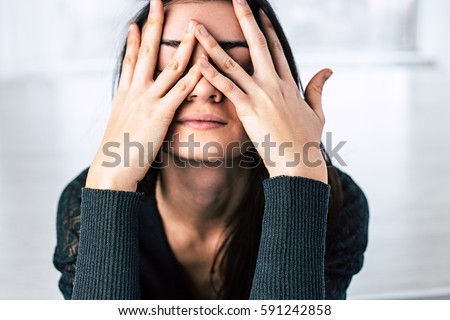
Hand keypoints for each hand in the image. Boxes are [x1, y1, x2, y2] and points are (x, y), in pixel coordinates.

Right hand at [86, 0, 200, 190]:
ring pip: (170, 66)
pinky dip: (194, 75)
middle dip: (153, 25)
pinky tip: (204, 62)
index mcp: (125, 94)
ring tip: (193, 25)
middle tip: (158, 3)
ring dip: (184, 44)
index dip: (134, 40)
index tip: (137, 23)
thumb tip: (132, 110)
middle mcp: (135, 91)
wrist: (111, 170)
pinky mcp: (161, 114)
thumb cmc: (117, 153)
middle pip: (146, 52)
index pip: (130, 60)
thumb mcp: (120, 127)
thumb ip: (129, 113)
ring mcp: (148, 100)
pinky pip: (181, 90)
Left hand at [192, 0, 330, 182]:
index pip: (275, 49)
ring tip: (199, 28)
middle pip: (257, 45)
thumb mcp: (317, 112)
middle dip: (245, 19)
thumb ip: (318, 89)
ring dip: (214, 44)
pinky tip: (198, 61)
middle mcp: (274, 83)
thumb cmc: (307, 140)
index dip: (266, 29)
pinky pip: (227, 88)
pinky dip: (212, 74)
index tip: (259, 12)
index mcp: (289, 84)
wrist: (300, 163)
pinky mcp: (249, 109)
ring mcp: (261, 95)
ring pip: (234, 63)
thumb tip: (328, 69)